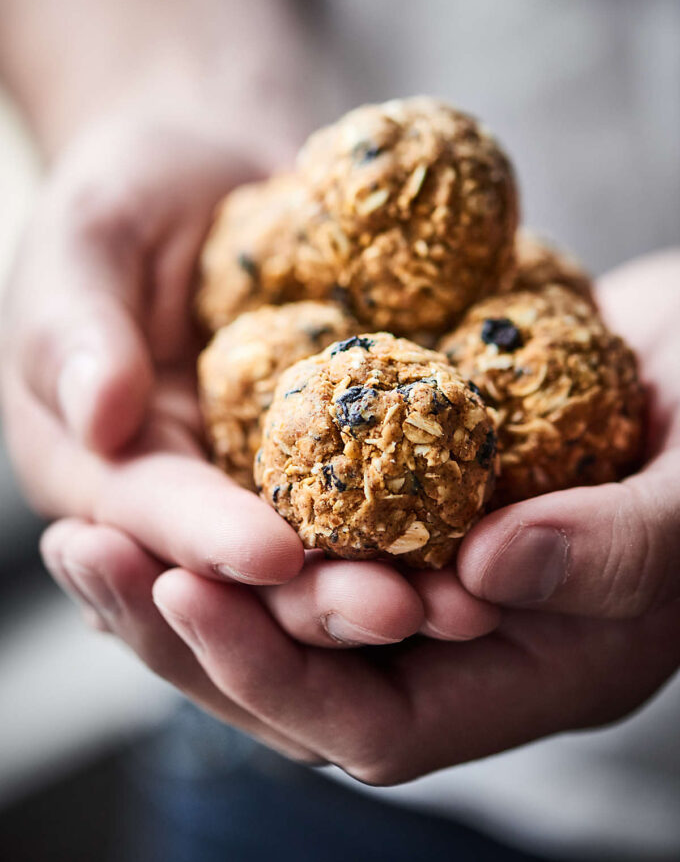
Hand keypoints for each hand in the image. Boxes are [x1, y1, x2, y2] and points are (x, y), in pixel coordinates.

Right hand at [2, 107, 498, 648]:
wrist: (217, 172)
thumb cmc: (133, 200)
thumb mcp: (86, 243)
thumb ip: (74, 329)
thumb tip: (96, 415)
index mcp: (107, 466)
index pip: (152, 516)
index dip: (209, 542)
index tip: (273, 556)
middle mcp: (191, 493)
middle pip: (248, 568)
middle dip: (318, 597)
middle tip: (398, 611)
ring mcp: (269, 478)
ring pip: (328, 547)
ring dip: (393, 577)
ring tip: (463, 600)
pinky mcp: (337, 451)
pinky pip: (385, 484)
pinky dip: (437, 509)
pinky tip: (496, 522)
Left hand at [37, 252, 679, 782]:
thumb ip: (616, 549)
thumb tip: (489, 570)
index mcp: (531, 672)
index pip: (374, 723)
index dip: (277, 671)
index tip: (190, 591)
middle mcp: (460, 647)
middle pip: (295, 680)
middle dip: (185, 633)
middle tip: (86, 559)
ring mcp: (421, 581)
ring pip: (275, 614)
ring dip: (177, 577)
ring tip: (81, 536)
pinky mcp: (396, 513)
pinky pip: (291, 537)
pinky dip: (219, 521)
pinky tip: (146, 485)